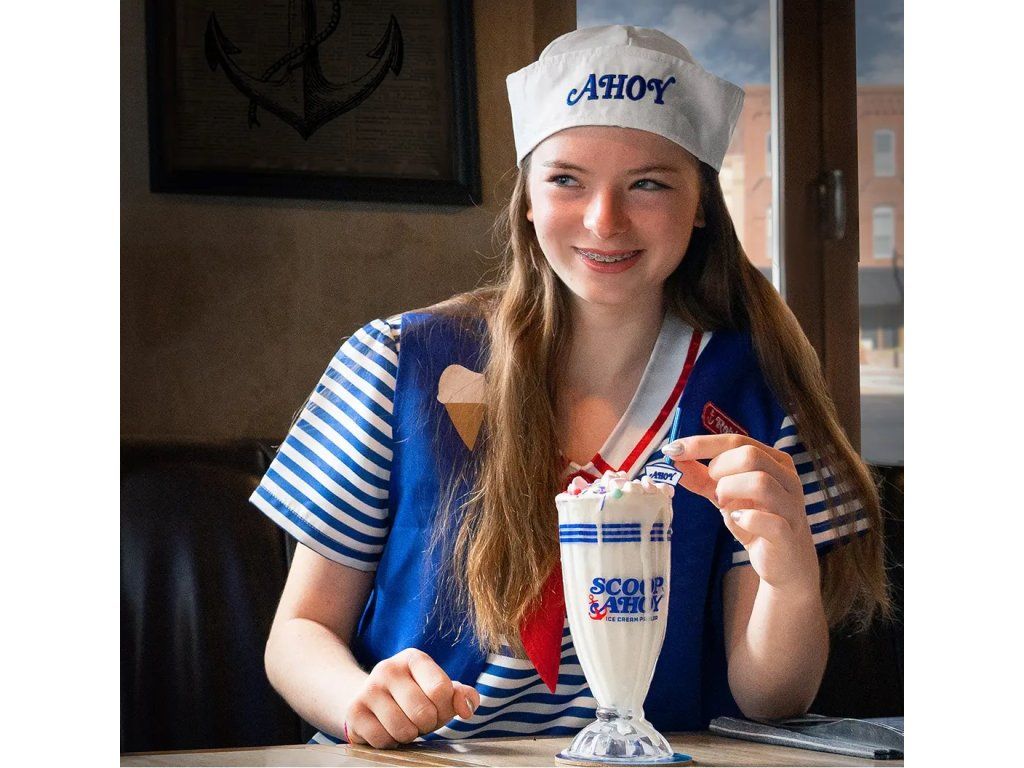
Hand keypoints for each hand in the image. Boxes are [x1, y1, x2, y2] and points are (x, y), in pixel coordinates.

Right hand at [344, 648, 480, 747]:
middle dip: (427, 724)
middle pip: (423, 713)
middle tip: (419, 718)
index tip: (437, 707)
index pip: (441, 690)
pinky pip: (383, 741)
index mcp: (414, 658)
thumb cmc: (413, 695)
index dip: (445, 708)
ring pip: (403, 730)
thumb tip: (467, 709)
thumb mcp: (439, 690)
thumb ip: (462, 695)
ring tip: (403, 723)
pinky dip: (390, 742)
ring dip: (409, 735)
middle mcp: (388, 668)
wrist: (368, 698)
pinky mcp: (354, 711)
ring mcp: (368, 689)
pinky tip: (386, 729)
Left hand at [663, 435, 819, 595]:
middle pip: (750, 455)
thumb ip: (701, 477)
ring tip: (724, 503)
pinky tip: (738, 520)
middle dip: (720, 468)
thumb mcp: (725, 495)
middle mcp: (787, 478)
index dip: (702, 444)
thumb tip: (674, 459)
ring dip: (730, 490)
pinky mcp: (788, 534)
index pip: (736, 441)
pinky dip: (747, 518)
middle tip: (712, 487)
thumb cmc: (756, 520)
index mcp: (774, 461)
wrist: (784, 562)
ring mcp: (791, 506)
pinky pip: (769, 521)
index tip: (673, 450)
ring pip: (760, 482)